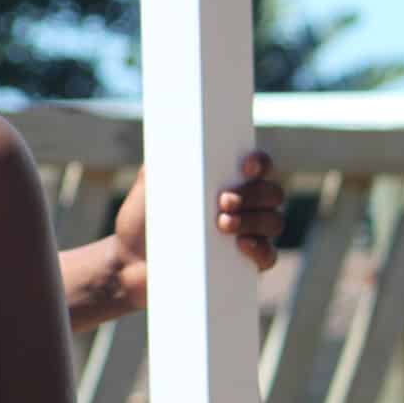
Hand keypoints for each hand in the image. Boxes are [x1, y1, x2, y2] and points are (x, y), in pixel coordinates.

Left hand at [113, 152, 286, 276]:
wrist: (130, 263)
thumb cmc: (142, 220)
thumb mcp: (150, 184)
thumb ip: (166, 158)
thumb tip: (180, 135)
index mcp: (226, 182)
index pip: (259, 166)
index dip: (260, 162)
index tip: (244, 167)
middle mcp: (244, 206)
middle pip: (272, 193)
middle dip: (253, 194)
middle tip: (224, 200)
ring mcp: (247, 236)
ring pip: (273, 222)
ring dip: (254, 220)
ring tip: (222, 224)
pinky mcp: (243, 266)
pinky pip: (268, 257)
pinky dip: (260, 250)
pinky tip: (241, 245)